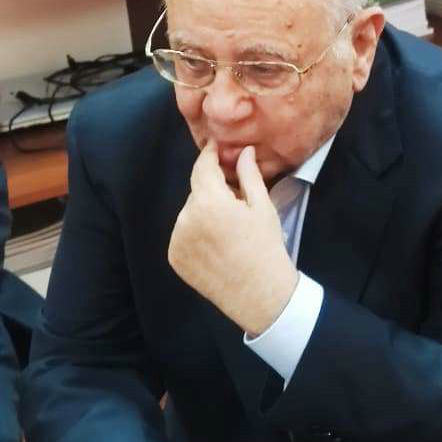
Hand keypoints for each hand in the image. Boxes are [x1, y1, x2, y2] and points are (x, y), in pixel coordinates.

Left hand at [168, 142, 297, 334]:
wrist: (260, 295)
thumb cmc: (266, 248)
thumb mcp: (262, 207)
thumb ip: (248, 175)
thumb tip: (243, 151)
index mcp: (210, 201)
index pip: (202, 167)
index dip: (208, 153)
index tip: (214, 146)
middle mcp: (186, 217)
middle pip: (197, 191)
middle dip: (213, 190)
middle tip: (235, 201)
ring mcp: (177, 239)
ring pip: (189, 213)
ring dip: (203, 212)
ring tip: (227, 229)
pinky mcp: (175, 257)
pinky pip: (183, 234)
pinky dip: (195, 233)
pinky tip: (216, 244)